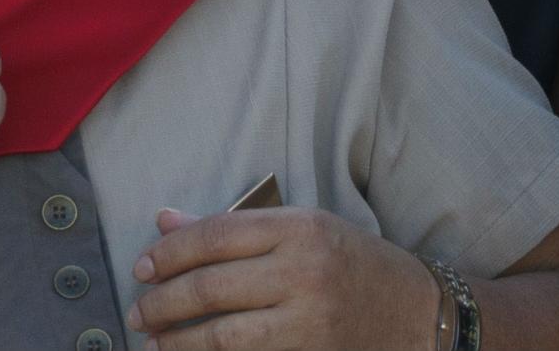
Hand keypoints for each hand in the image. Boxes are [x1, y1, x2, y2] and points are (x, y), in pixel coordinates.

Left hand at [128, 206, 437, 349]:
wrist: (421, 314)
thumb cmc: (352, 263)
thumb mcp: (300, 228)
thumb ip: (231, 227)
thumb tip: (164, 220)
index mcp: (298, 228)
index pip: (214, 236)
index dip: (168, 253)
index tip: (140, 268)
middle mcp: (304, 272)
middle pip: (212, 287)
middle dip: (163, 303)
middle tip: (137, 313)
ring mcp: (312, 321)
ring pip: (225, 336)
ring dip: (179, 343)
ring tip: (152, 343)